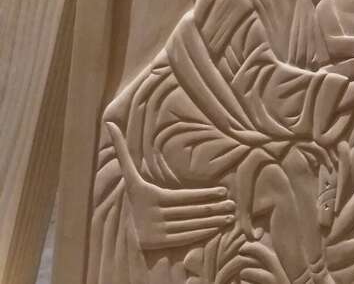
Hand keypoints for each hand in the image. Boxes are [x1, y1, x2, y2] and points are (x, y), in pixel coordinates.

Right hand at [106, 122, 236, 249]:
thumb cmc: (135, 196)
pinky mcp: (160, 244)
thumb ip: (122, 151)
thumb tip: (108, 122)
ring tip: (230, 215)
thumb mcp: (130, 176)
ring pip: (190, 225)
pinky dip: (204, 233)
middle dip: (213, 207)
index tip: (224, 191)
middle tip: (233, 204)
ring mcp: (156, 231)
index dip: (205, 194)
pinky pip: (186, 238)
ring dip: (213, 221)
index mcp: (148, 196)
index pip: (183, 196)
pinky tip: (218, 227)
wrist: (125, 229)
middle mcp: (151, 214)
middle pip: (188, 211)